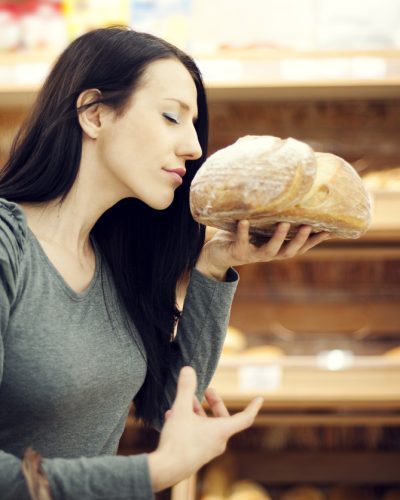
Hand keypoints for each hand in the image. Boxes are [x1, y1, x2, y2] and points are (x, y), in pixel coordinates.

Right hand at [148, 366, 262, 491]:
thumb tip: (188, 369)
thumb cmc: (178, 441)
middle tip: (206, 391)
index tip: (260, 398)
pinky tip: (173, 416)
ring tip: (186, 402)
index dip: (253, 407)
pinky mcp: (194, 455)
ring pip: (207, 426)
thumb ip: (185, 388)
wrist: (164, 470)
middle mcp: (217, 442)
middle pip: (223, 419)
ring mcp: (206, 450)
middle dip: (214, 403)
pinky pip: (197, 435)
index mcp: (221, 431)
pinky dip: (189, 423)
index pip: (245, 418)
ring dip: (198, 412)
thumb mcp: (181, 409)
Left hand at [196, 221, 329, 278]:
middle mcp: (268, 254)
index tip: (330, 230)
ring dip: (278, 237)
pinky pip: (242, 241)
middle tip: (309, 226)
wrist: (216, 255)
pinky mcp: (238, 252)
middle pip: (289, 251)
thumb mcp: (259, 228)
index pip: (300, 246)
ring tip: (284, 223)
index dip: (314, 240)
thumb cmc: (241, 236)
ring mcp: (253, 255)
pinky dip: (243, 231)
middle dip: (300, 240)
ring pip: (270, 250)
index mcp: (276, 248)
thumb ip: (272, 218)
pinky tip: (244, 221)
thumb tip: (287, 196)